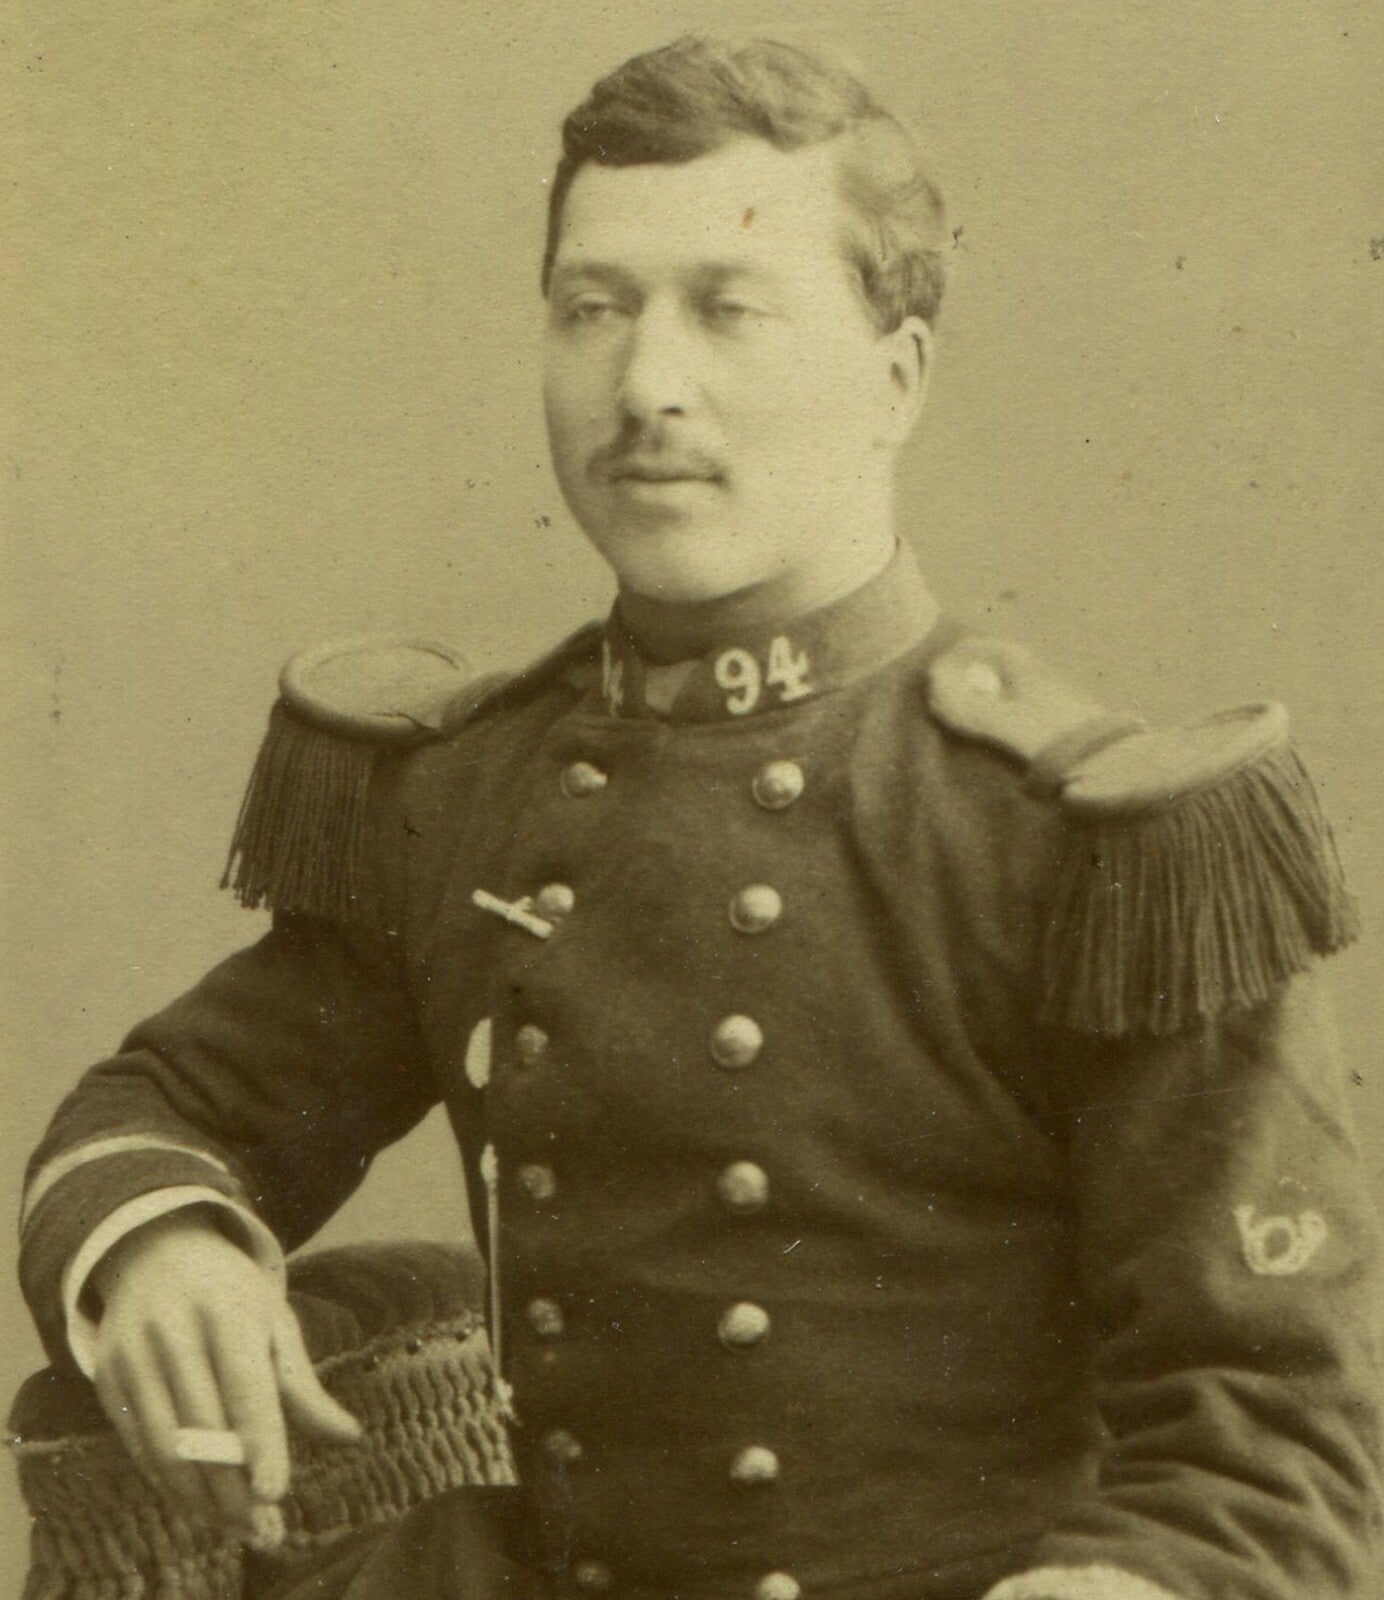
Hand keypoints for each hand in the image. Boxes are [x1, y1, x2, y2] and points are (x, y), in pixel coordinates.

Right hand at [89, 1205, 361, 1539]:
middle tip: (263, 1530)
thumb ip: (303, 1383)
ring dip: (200, 1497)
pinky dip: (168, 1481)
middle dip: (233, 1487)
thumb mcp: (274, 1320)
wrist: (156, 1250)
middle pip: (205, 1426)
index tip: (275, 1491)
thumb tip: (350, 1435)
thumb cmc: (230, 1292)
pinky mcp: (107, 1374)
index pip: (246, 1386)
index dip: (260, 1441)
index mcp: (228, 1310)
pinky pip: (137, 1443)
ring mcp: (134, 1353)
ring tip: (235, 1527)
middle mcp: (175, 1330)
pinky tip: (197, 1502)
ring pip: (165, 1445)